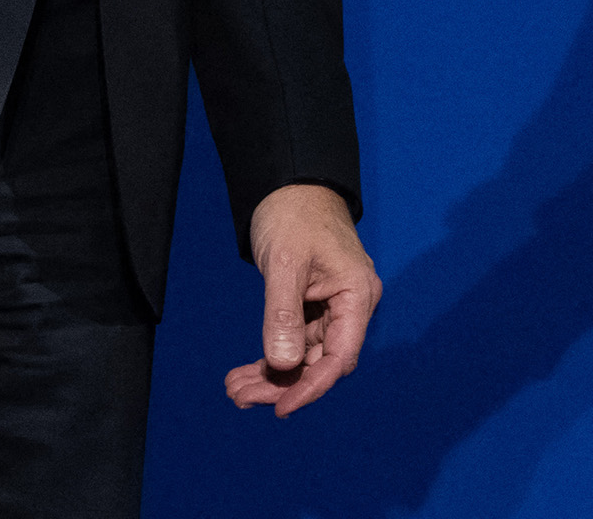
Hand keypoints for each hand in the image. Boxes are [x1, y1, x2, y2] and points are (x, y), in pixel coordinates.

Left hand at [225, 184, 377, 417]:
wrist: (289, 185)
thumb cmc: (294, 214)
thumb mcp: (286, 263)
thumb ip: (285, 315)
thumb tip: (285, 364)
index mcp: (356, 295)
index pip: (340, 356)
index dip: (312, 386)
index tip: (281, 407)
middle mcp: (349, 306)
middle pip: (320, 362)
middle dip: (283, 384)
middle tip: (241, 397)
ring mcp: (330, 307)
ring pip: (304, 356)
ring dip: (272, 375)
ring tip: (235, 390)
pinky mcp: (311, 306)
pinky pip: (294, 341)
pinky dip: (271, 358)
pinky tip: (244, 373)